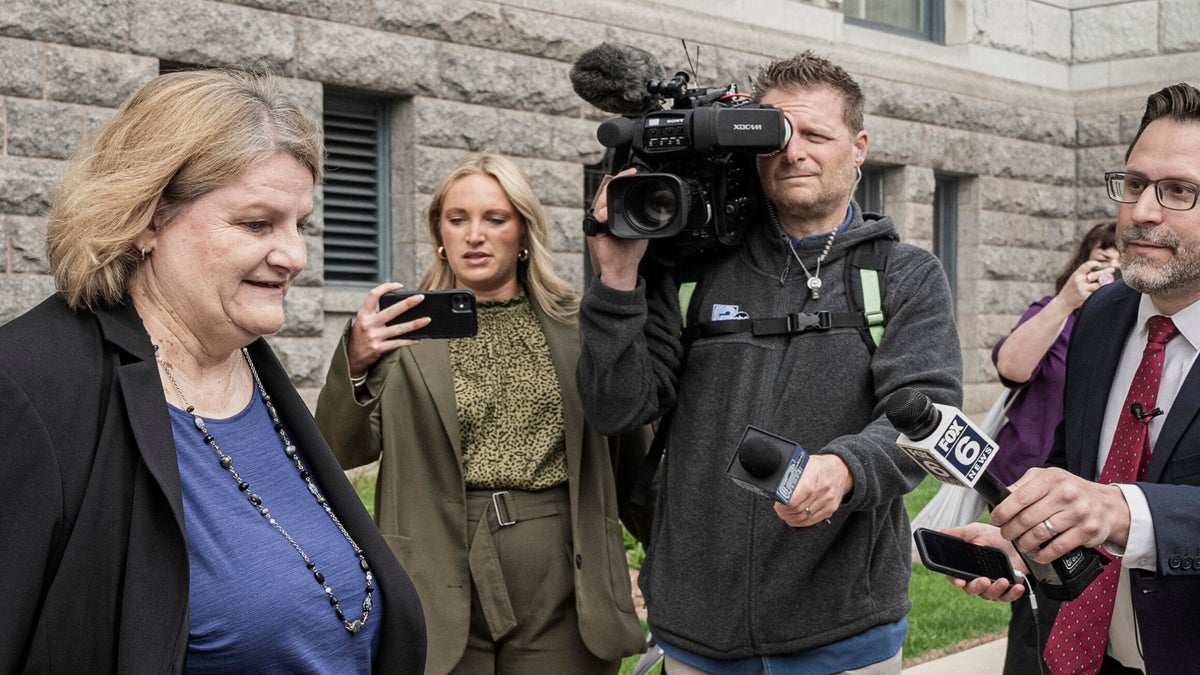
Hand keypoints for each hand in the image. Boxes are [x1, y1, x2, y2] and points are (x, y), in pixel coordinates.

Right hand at [345, 282, 430, 376]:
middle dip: (407, 303)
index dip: (386, 287)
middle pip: (391, 311)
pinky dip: (410, 340)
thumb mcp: (363, 321)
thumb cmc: (361, 336)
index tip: (399, 285)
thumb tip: (401, 306)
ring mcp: (374, 337)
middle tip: (420, 298)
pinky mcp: (379, 348)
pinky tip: (419, 338)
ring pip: (399, 328)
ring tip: (427, 319)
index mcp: (363, 314)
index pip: (373, 295)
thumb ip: (376, 313)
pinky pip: (398, 343)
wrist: (352, 357)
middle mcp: (368, 324)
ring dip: (415, 324)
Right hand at [589, 167, 647, 290]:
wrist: (624, 267)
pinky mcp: (595, 231)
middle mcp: (606, 215)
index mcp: (615, 212)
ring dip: (609, 196)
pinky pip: (597, 219)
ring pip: (601, 202)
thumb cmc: (631, 250)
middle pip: (607, 193)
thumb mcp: (640, 227)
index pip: (616, 191)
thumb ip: (642, 216)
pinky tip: (607, 213)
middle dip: (615, 182)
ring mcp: (600, 222)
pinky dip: (602, 215)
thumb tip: (655, 206)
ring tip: (618, 189)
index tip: (633, 171)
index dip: (622, 179)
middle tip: (627, 174)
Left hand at [774, 454, 853, 527]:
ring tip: (784, 513)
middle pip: (798, 508)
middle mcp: (822, 488)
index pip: (795, 497)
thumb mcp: (804, 462)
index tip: (777, 503)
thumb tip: (777, 484)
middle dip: (784, 511)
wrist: (841, 470)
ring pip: (804, 517)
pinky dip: (800, 522)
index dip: (783, 503)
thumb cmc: (820, 466)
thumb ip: (791, 473)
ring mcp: (828, 500)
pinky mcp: (831, 509)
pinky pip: (812, 521)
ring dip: (790, 518)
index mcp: (813, 475)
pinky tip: (793, 519)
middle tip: (779, 509)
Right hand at [940, 523, 1027, 601]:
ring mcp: (990, 586)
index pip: (955, 576)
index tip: (960, 581)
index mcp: (965, 566)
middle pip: (971, 589)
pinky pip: (1006, 597)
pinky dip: (1012, 594)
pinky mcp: (1006, 590)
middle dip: (977, 586)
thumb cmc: (994, 537)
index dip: (955, 579)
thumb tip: (942, 533)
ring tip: (1003, 580)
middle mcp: (975, 579)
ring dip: (995, 589)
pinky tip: (1017, 587)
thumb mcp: (976, 531)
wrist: (1017, 542)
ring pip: (988, 595)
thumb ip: (959, 533)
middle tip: (984, 580)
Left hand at [991, 467, 1129, 563]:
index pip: (1019, 497)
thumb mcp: (1049, 479)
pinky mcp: (1086, 531)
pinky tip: (1037, 554)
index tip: (995, 519)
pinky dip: (1042, 555)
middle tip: (1006, 534)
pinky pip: (1057, 548)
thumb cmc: (1072, 491)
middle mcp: (1065, 494)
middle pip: (1026, 518)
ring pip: (1039, 534)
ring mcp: (1077, 513)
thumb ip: (1024, 485)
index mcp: (1051, 479)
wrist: (1108, 506)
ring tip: (1021, 544)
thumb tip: (999, 497)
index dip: (1003, 511)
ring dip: (1024, 543)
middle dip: (1010, 530)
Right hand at [1056, 259, 1115, 312]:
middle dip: (1107, 271)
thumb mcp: (1074, 279)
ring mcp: (1083, 289)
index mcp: (1076, 274)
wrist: (1064, 302)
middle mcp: (1079, 281)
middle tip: (1113, 270)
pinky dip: (1102, 291)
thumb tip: (1100, 270)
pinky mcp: (1086, 297)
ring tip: (1110, 281)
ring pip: (1099, 285)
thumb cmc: (1071, 289)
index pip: (1088, 265)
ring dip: (1105, 283)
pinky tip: (1105, 290)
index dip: (1095, 263)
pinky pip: (1097, 293)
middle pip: (1097, 274)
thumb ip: (1084, 274)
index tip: (1099, 264)